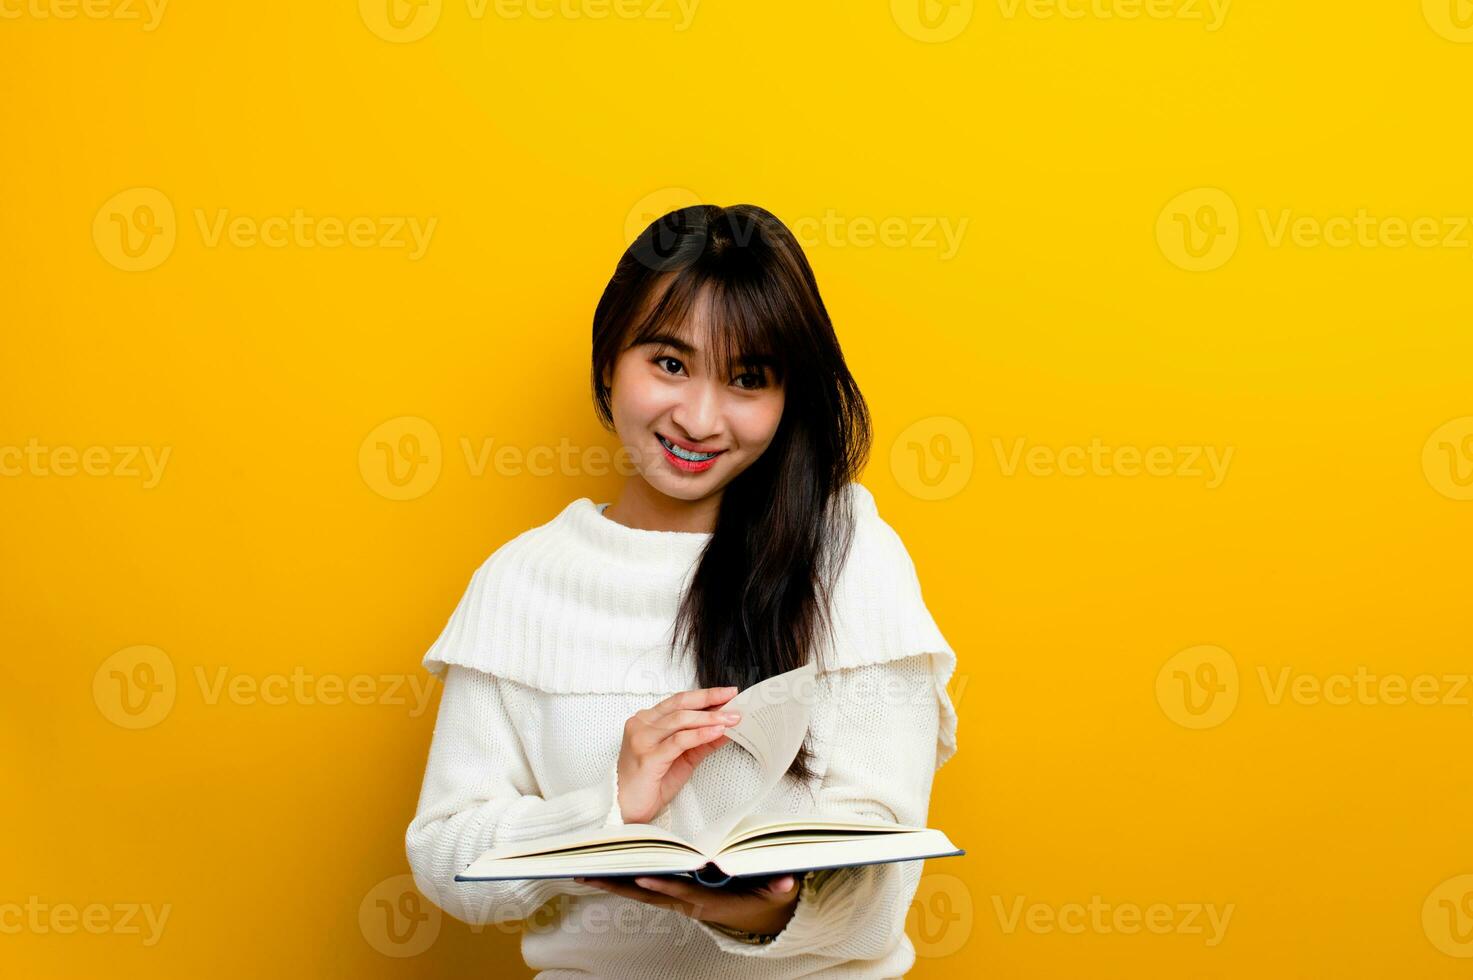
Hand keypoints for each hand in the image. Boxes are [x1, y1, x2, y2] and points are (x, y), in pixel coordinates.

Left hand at [574, 872, 801, 936]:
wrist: (764, 919)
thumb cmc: (768, 900)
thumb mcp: (778, 893)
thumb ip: (779, 887)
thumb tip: (786, 882)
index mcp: (711, 901)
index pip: (682, 893)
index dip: (663, 886)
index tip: (642, 876)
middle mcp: (690, 904)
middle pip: (650, 895)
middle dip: (620, 884)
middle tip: (590, 873)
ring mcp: (681, 902)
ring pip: (642, 893)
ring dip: (615, 883)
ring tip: (586, 870)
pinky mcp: (677, 898)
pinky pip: (646, 890)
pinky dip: (625, 881)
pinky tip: (607, 871)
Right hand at [616, 686, 742, 824]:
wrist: (626, 809)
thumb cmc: (650, 784)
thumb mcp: (682, 758)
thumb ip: (702, 741)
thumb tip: (727, 728)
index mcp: (647, 720)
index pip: (679, 700)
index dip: (705, 695)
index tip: (728, 693)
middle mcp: (642, 724)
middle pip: (680, 704)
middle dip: (710, 700)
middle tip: (734, 701)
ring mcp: (642, 739)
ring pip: (680, 719)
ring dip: (710, 718)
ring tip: (731, 718)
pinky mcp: (648, 757)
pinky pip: (678, 741)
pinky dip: (700, 734)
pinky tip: (716, 732)